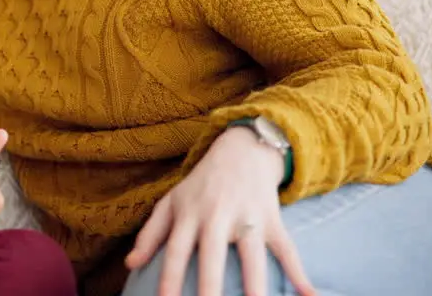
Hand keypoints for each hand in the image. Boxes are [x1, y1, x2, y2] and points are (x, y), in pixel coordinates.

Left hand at [126, 127, 315, 295]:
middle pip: (212, 255)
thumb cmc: (200, 185)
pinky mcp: (273, 219)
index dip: (169, 278)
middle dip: (210, 285)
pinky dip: (300, 272)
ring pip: (252, 256)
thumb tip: (131, 264)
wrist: (240, 150)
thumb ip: (151, 233)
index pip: (176, 251)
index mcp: (189, 215)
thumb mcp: (171, 202)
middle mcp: (216, 217)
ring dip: (255, 285)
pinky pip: (287, 249)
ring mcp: (247, 218)